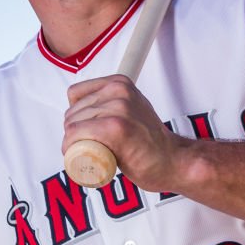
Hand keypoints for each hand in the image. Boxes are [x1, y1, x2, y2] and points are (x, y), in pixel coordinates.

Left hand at [63, 74, 187, 191]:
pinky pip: (76, 136)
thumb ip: (111, 103)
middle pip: (72, 113)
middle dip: (73, 135)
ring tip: (92, 156)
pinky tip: (85, 159)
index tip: (85, 133)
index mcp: (119, 83)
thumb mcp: (131, 109)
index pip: (75, 95)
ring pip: (72, 126)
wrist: (173, 161)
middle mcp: (118, 91)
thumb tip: (83, 108)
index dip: (76, 118)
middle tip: (89, 150)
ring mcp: (118, 108)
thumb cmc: (149, 143)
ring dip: (73, 146)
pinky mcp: (116, 127)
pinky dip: (73, 151)